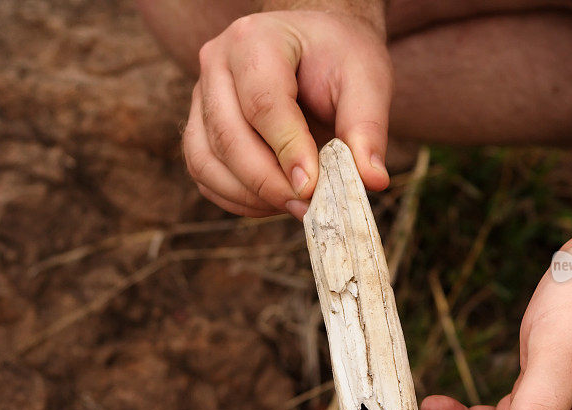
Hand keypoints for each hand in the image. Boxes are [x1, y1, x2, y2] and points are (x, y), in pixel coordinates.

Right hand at [182, 10, 391, 218]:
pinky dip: (237, 199)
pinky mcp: (199, 128)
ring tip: (295, 206)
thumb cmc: (340, 59)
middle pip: (228, 136)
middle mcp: (216, 64)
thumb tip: (372, 180)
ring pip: (205, 161)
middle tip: (308, 207)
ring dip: (249, 196)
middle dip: (268, 183)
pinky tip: (276, 202)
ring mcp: (202, 98)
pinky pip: (205, 175)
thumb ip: (367, 128)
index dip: (288, 150)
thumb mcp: (367, 80)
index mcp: (255, 39)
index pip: (263, 103)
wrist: (317, 47)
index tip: (313, 187)